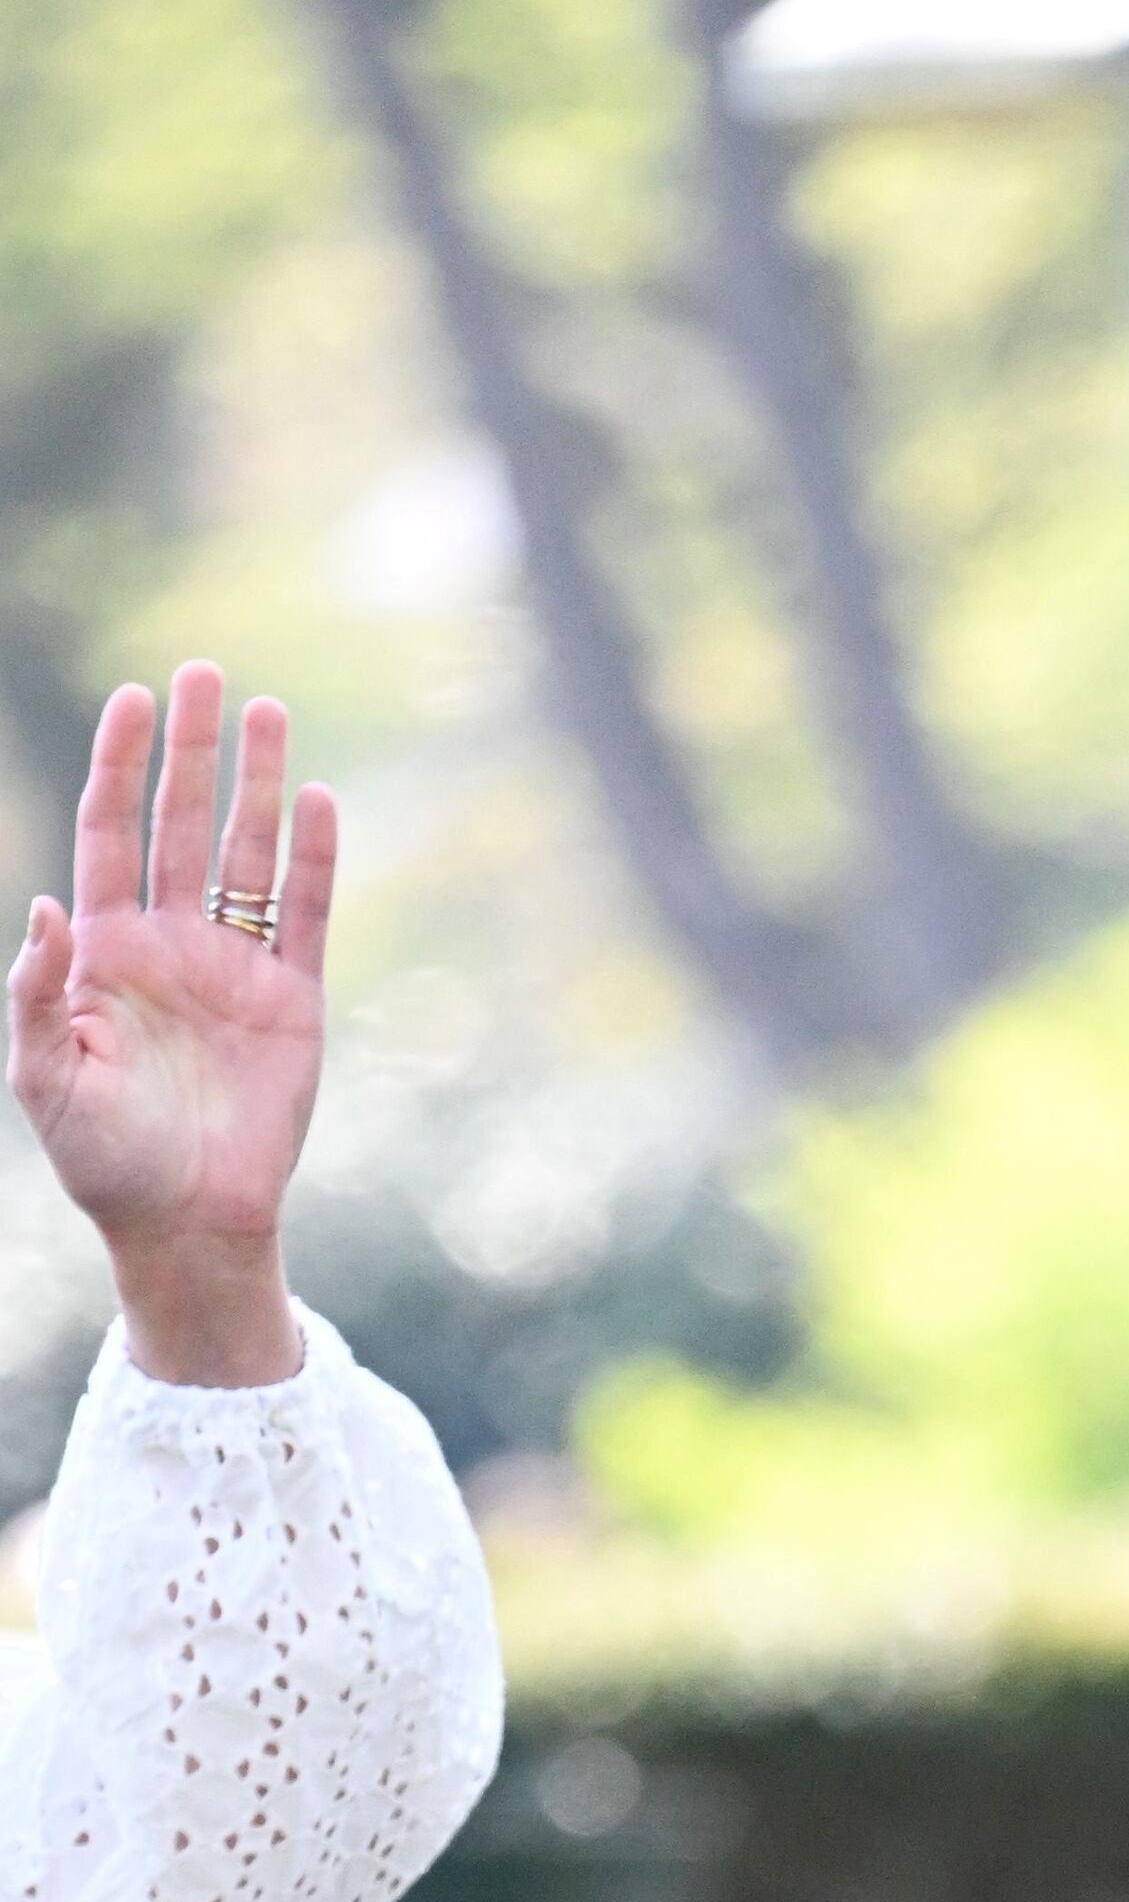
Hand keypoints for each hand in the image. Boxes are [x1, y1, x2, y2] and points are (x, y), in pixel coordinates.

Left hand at [4, 673, 331, 1387]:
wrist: (188, 1228)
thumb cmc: (106, 1162)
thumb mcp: (45, 1079)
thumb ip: (37, 994)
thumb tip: (46, 908)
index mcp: (107, 950)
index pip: (112, 831)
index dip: (118, 764)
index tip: (130, 699)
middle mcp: (172, 945)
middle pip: (181, 823)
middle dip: (188, 750)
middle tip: (201, 674)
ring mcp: (235, 971)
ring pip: (248, 856)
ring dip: (256, 785)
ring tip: (266, 711)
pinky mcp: (292, 1006)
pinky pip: (305, 918)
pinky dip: (314, 861)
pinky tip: (318, 802)